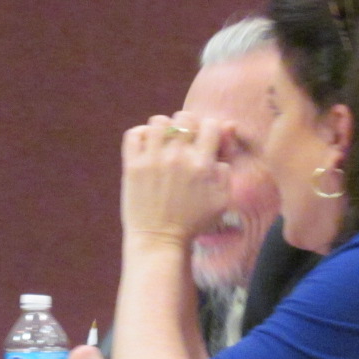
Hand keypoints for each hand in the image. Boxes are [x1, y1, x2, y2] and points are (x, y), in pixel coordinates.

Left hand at [121, 112, 232, 244]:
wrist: (160, 240)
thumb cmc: (193, 222)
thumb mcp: (222, 199)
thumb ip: (226, 168)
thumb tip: (223, 139)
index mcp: (202, 164)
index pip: (211, 124)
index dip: (211, 130)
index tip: (205, 143)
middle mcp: (178, 157)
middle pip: (184, 118)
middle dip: (188, 126)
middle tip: (184, 142)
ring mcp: (152, 160)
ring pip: (158, 121)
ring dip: (163, 129)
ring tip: (163, 143)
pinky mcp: (132, 166)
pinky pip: (133, 134)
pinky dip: (140, 135)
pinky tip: (146, 146)